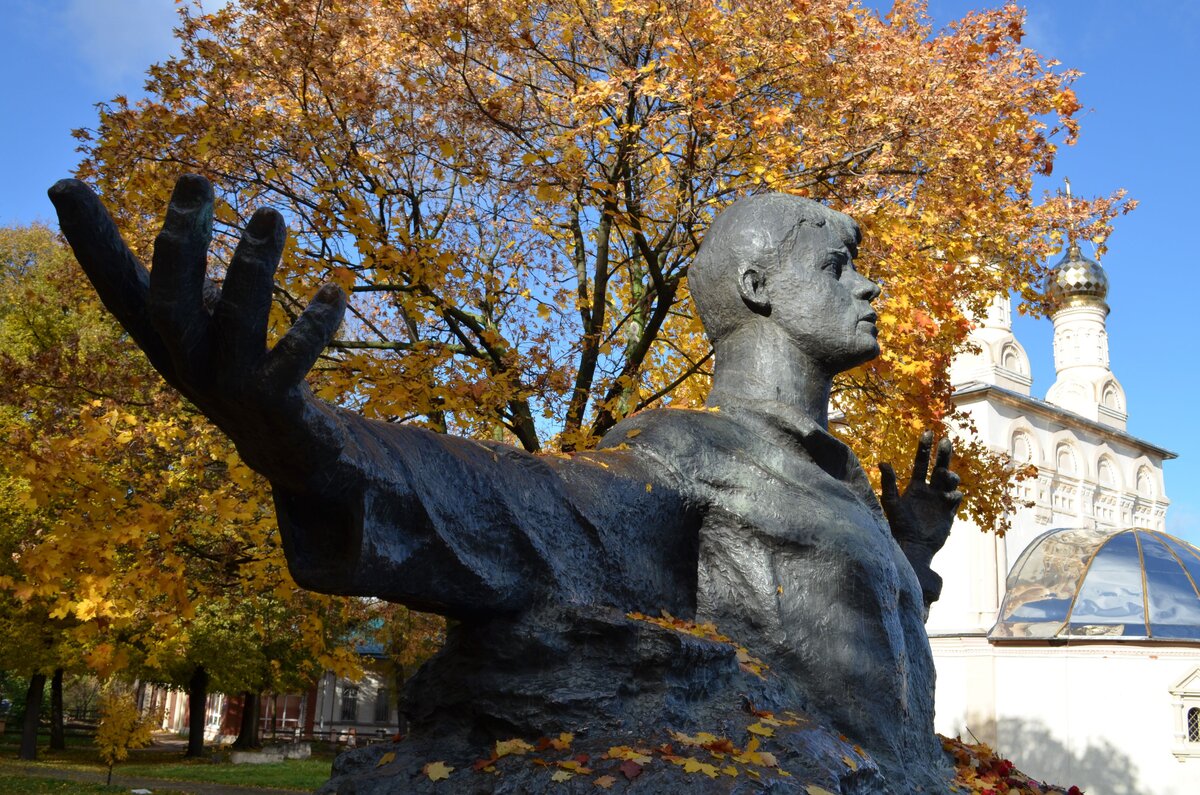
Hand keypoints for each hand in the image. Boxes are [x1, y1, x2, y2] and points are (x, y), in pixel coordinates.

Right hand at [48, 174, 347, 487]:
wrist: (291, 454)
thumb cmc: (246, 375)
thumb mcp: (211, 329)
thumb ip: (196, 284)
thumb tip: (184, 219)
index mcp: (165, 342)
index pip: (117, 288)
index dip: (90, 242)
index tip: (63, 184)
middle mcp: (187, 366)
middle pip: (168, 303)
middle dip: (178, 244)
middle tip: (196, 178)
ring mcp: (229, 388)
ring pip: (236, 322)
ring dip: (253, 267)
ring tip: (270, 215)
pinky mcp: (274, 405)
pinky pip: (294, 359)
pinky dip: (314, 324)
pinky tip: (333, 290)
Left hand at [879, 431, 961, 556]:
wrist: (912, 546)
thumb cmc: (898, 525)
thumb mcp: (891, 502)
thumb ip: (889, 482)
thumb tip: (883, 461)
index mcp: (915, 486)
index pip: (921, 463)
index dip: (924, 448)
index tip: (928, 433)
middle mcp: (929, 490)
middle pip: (939, 467)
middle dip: (943, 454)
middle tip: (945, 441)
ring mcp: (940, 500)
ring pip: (950, 480)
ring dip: (949, 474)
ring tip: (944, 475)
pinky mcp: (949, 512)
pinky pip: (956, 498)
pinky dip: (954, 494)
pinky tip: (948, 496)